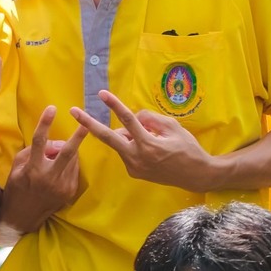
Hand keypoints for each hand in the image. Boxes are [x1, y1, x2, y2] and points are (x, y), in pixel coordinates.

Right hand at [0, 105, 88, 233]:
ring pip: (73, 160)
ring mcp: (61, 187)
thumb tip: (54, 142)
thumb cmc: (16, 188)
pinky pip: (74, 171)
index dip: (45, 123)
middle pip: (67, 152)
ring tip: (56, 156)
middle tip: (86, 122)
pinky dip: (69, 164)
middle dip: (78, 136)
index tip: (52, 108)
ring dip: (69, 152)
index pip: (40, 141)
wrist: (22, 217)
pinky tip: (60, 168)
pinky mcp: (69, 192)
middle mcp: (48, 178)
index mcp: (32, 169)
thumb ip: (33, 151)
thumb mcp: (18, 167)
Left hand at [71, 90, 218, 192]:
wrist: (196, 175)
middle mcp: (137, 157)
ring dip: (126, 135)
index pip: (128, 120)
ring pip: (120, 143)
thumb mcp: (173, 127)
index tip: (101, 94)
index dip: (114, 105)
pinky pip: (126, 152)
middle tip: (73, 111)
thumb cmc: (188, 148)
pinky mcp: (133, 172)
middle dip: (88, 124)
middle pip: (107, 137)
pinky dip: (133, 145)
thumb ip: (151, 119)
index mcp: (148, 144)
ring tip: (151, 138)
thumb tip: (134, 117)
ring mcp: (133, 167)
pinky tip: (152, 150)